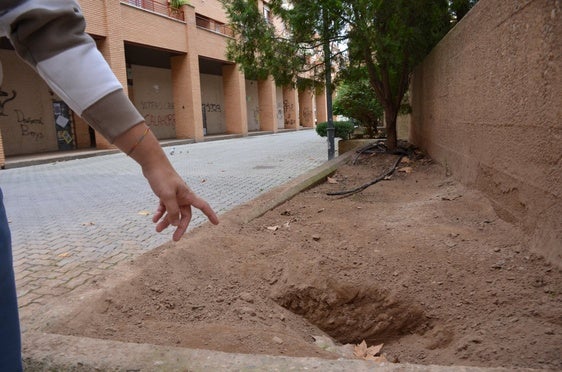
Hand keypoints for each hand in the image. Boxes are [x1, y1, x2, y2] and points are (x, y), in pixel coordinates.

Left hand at [114, 123, 218, 240]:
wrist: (152, 164)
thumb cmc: (162, 178)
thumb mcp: (167, 196)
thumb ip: (172, 211)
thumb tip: (175, 224)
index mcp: (188, 195)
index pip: (203, 206)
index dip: (210, 214)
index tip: (216, 223)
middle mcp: (183, 197)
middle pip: (185, 215)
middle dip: (180, 227)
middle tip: (175, 239)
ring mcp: (174, 196)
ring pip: (173, 213)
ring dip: (166, 222)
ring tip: (157, 229)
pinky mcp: (165, 194)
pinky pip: (165, 208)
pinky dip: (160, 214)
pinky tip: (154, 219)